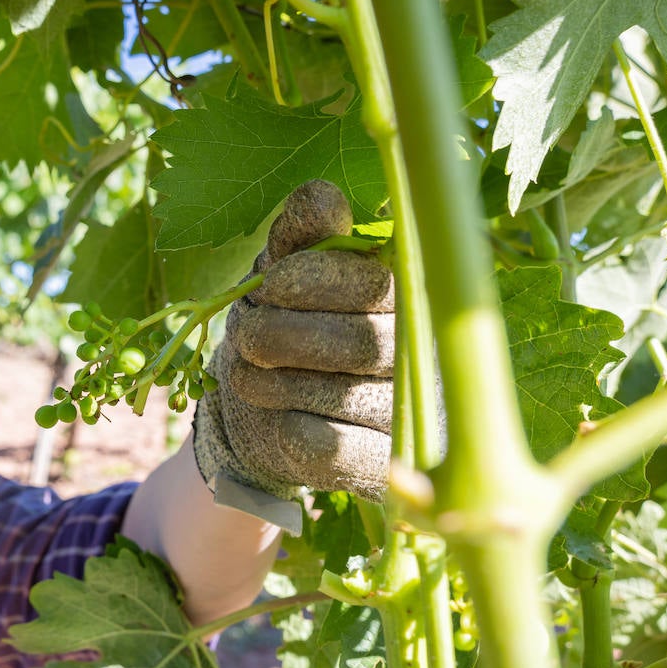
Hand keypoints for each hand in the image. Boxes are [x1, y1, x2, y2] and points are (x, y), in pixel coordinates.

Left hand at [192, 180, 394, 504]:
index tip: (267, 286)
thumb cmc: (278, 327)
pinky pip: (332, 447)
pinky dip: (290, 427)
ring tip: (247, 372)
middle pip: (360, 341)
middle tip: (245, 334)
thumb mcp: (279, 275)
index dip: (311, 278)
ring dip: (274, 381)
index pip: (373, 281)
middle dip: (282, 333)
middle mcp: (421, 356)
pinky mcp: (381, 470)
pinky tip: (276, 416)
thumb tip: (322, 197)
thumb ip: (300, 236)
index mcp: (404, 296)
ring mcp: (409, 417)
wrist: (259, 419)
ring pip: (343, 395)